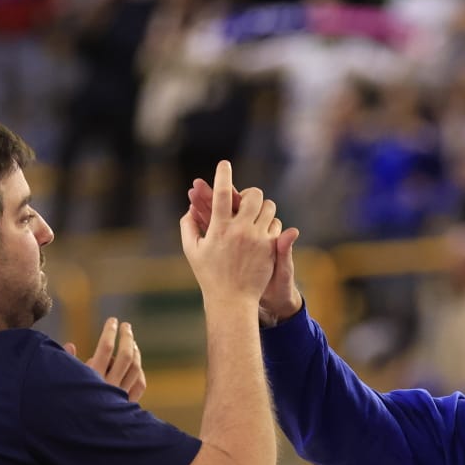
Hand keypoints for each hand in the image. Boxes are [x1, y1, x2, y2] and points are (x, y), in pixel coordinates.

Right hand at [65, 317, 145, 402]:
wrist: (80, 436)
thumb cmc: (65, 404)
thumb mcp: (62, 381)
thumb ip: (66, 363)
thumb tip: (71, 345)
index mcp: (91, 378)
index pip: (106, 348)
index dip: (110, 331)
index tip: (112, 320)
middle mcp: (108, 385)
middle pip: (125, 355)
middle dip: (127, 337)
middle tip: (126, 326)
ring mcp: (119, 395)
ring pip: (135, 368)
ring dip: (135, 352)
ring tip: (131, 341)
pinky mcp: (126, 405)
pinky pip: (139, 384)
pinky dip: (139, 371)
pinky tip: (136, 364)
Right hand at [189, 177, 302, 323]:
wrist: (232, 300)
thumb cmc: (209, 275)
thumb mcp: (192, 251)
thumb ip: (188, 226)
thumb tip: (189, 208)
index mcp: (218, 229)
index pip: (222, 195)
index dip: (222, 176)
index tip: (224, 164)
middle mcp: (240, 231)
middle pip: (253, 196)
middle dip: (251, 193)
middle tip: (247, 198)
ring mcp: (257, 239)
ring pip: (269, 208)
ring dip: (263, 207)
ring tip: (256, 213)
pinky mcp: (270, 248)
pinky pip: (275, 225)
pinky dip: (270, 224)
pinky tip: (263, 229)